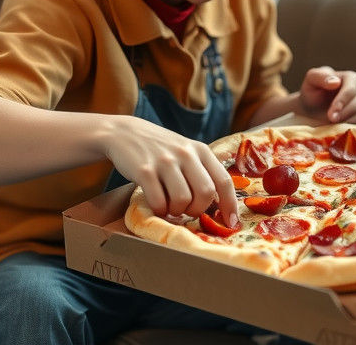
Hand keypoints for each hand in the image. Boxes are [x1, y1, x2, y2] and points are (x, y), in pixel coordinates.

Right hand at [100, 116, 238, 226]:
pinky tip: (157, 205)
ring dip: (177, 211)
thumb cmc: (161, 149)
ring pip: (182, 199)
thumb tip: (220, 205)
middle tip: (187, 210)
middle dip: (198, 209)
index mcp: (201, 151)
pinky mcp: (144, 171)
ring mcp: (165, 162)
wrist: (124, 133)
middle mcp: (185, 154)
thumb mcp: (186, 152)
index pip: (223, 181)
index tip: (231, 223)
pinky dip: (159, 210)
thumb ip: (202, 171)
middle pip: (205, 193)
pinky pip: (159, 201)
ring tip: (170, 206)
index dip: (230, 205)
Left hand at [297, 66, 355, 123]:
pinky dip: (353, 125)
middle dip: (348, 109)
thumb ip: (320, 76)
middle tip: (332, 119)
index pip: (353, 84)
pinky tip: (340, 128)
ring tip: (334, 124)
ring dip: (351, 118)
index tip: (333, 111)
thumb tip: (336, 82)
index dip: (345, 97)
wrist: (310, 111)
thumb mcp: (311, 80)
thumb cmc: (312, 92)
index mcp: (348, 77)